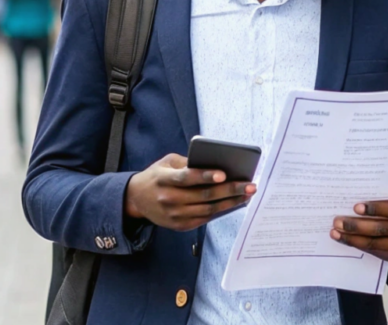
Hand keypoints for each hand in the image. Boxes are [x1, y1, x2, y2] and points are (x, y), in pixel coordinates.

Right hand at [125, 154, 256, 231]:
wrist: (137, 199)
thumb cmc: (156, 176)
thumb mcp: (166, 163)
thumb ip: (187, 162)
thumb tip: (215, 165)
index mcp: (163, 179)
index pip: (186, 178)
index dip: (205, 176)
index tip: (224, 173)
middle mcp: (168, 199)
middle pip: (203, 196)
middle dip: (230, 190)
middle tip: (250, 185)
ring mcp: (175, 215)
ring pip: (208, 210)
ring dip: (230, 202)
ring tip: (247, 194)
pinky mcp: (180, 225)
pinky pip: (205, 218)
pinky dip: (221, 211)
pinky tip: (234, 203)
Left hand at [331, 199, 387, 266]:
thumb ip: (377, 202)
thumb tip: (346, 199)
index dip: (373, 208)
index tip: (355, 207)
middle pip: (379, 228)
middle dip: (356, 225)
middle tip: (337, 221)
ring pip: (373, 241)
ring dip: (351, 237)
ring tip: (334, 231)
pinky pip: (370, 249)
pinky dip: (353, 243)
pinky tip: (340, 238)